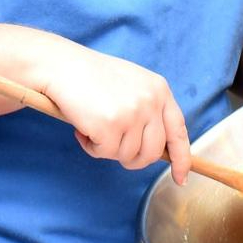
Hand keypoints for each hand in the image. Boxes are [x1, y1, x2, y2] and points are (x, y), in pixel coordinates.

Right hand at [39, 47, 192, 183]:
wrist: (61, 65)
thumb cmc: (91, 77)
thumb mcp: (132, 85)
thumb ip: (148, 110)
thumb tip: (157, 149)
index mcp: (159, 89)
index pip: (178, 131)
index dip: (182, 158)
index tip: (180, 178)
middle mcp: (151, 101)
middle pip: (153, 152)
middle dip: (133, 159)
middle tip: (112, 147)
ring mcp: (132, 113)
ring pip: (128, 156)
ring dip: (107, 149)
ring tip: (92, 126)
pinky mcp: (111, 125)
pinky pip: (105, 154)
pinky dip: (91, 147)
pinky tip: (82, 128)